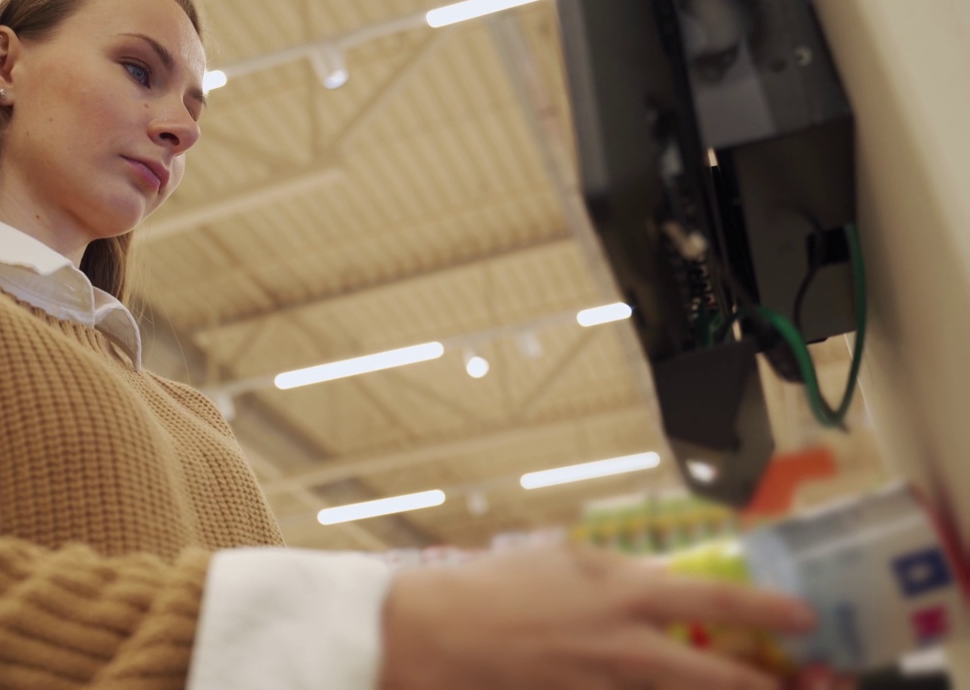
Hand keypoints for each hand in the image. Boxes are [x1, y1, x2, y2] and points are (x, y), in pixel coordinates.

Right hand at [379, 545, 817, 689]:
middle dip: (769, 688)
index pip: (714, 599)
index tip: (805, 618)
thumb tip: (657, 580)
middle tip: (805, 688)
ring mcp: (601, 689)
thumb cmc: (489, 587)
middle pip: (719, 678)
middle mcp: (623, 647)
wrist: (430, 635)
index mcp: (620, 594)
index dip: (768, 609)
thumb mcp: (558, 559)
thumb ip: (614, 571)